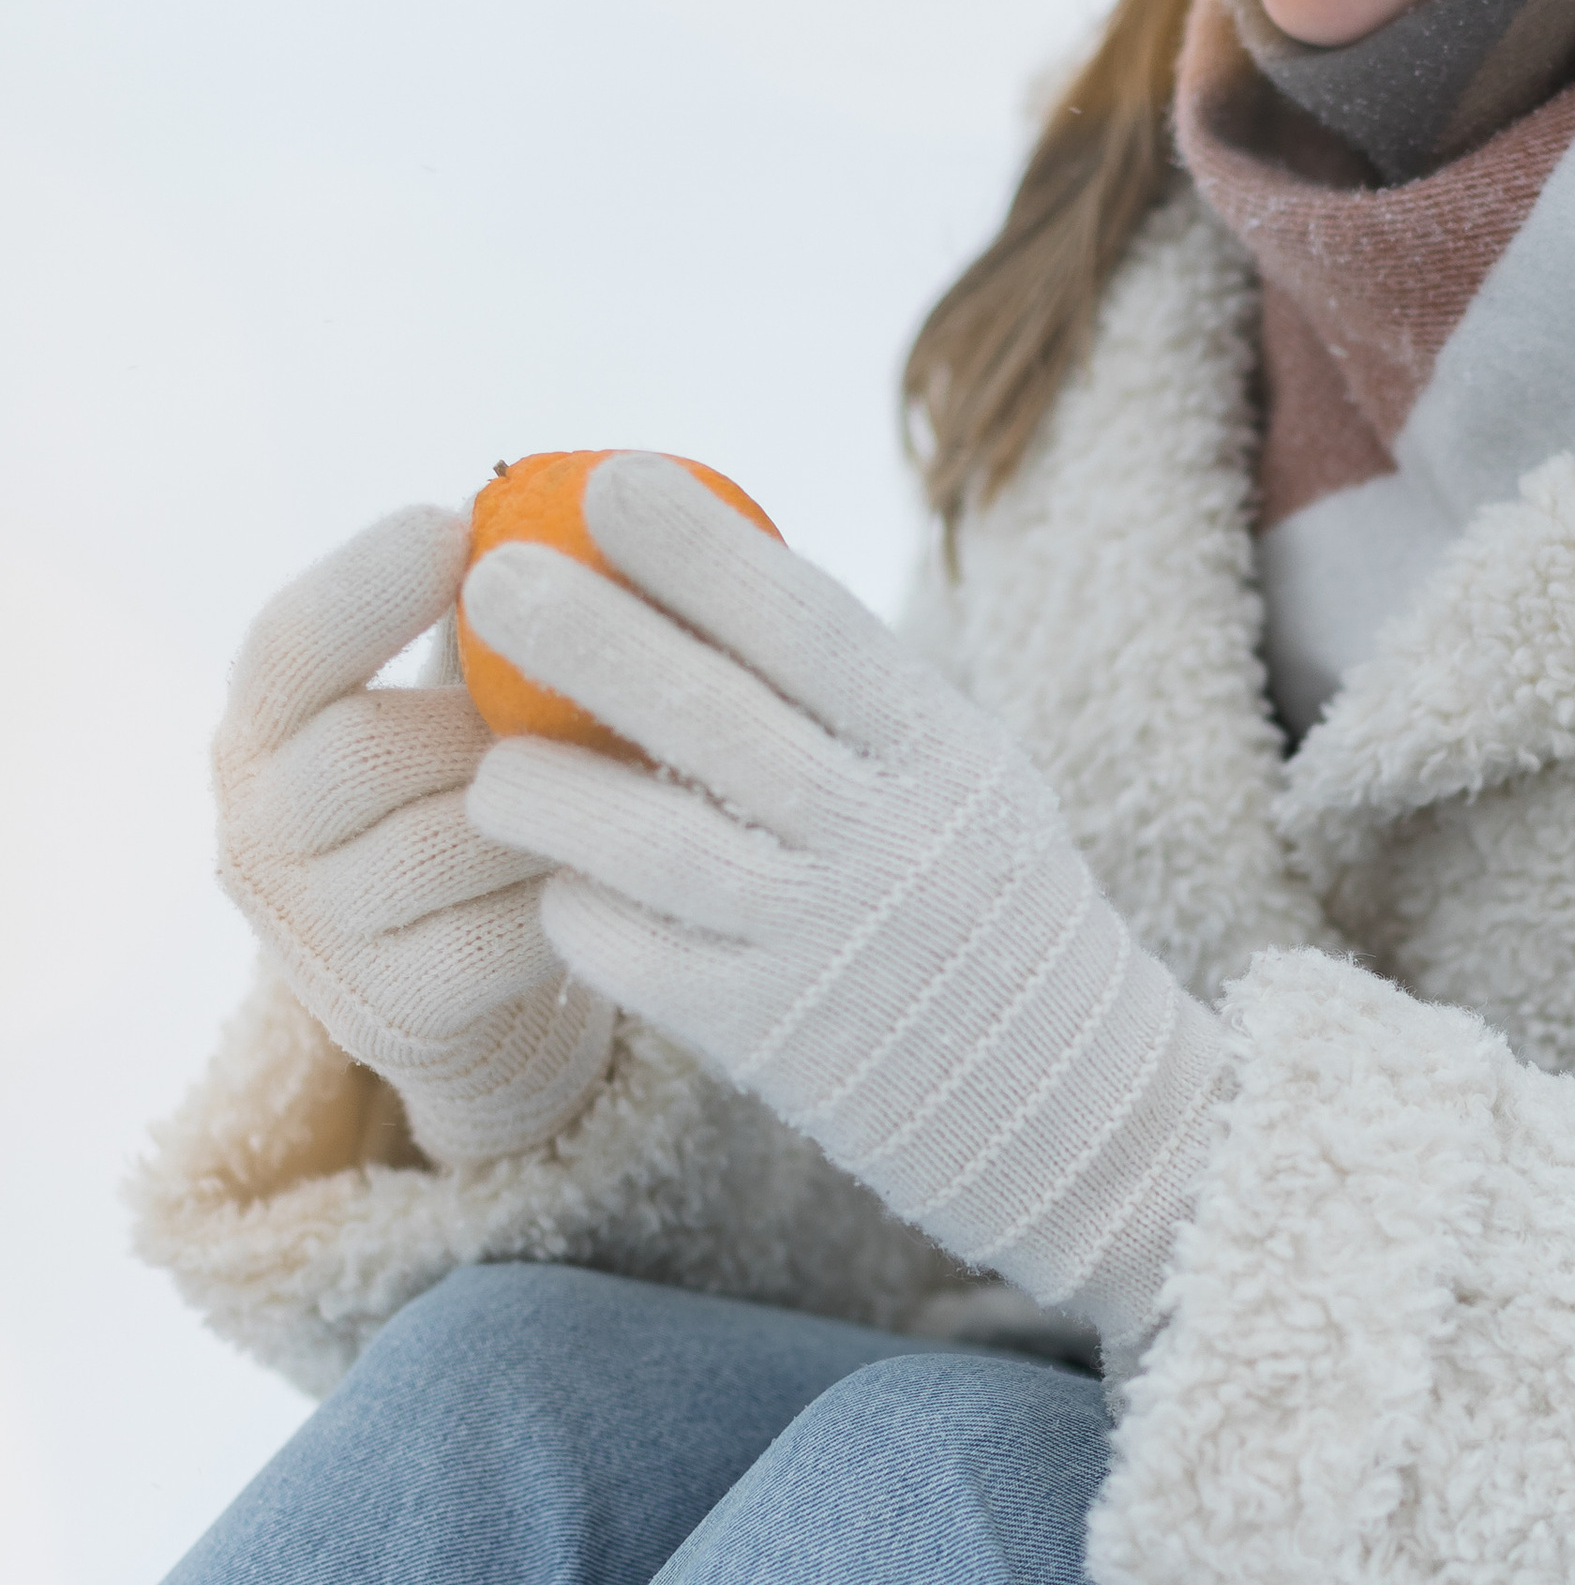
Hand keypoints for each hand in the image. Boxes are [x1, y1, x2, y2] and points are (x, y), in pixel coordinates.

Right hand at [214, 506, 615, 1164]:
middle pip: (368, 749)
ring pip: (453, 842)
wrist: (473, 996)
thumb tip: (579, 493)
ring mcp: (320, 939)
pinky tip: (631, 863)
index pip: (285, 648)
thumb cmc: (471, 807)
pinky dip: (578, 889)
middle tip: (592, 687)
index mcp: (257, 735)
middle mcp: (258, 838)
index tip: (453, 524)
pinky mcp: (397, 1016)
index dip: (363, 583)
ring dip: (556, 801)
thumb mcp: (447, 713)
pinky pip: (506, 934)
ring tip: (634, 770)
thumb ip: (479, 631)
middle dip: (490, 716)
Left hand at [463, 454, 1226, 1344]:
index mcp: (944, 749)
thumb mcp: (962, 777)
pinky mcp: (771, 1036)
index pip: (808, 621)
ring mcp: (827, 939)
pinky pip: (637, 955)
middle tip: (490, 580)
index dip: (702, 547)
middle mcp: (889, 836)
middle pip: (710, 715)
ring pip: (648, 841)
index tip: (610, 481)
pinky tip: (558, 885)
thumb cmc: (987, 903)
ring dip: (545, 790)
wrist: (1075, 1104)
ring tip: (489, 765)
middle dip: (586, 636)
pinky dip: (580, 910)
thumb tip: (695, 572)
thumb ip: (850, 699)